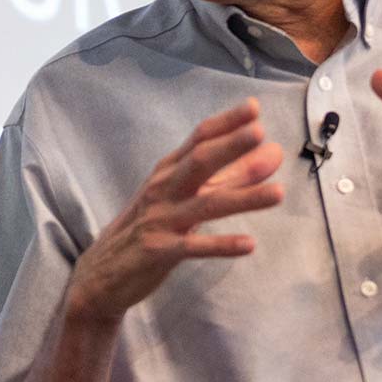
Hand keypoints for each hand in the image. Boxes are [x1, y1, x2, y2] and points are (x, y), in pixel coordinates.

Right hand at [67, 99, 286, 323]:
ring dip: (242, 197)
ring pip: (205, 205)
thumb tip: (272, 153)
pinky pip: (193, 247)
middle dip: (229, 146)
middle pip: (198, 162)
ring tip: (279, 193)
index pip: (198, 139)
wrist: (102, 274)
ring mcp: (159, 220)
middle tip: (260, 132)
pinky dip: (221, 245)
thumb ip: (228, 177)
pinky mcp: (157, 251)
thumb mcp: (186, 198)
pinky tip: (249, 244)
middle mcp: (162, 190)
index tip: (253, 108)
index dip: (225, 123)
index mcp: (168, 172)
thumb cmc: (150, 227)